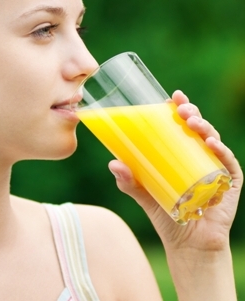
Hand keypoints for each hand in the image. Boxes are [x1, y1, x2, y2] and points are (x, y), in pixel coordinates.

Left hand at [108, 90, 242, 252]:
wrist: (187, 244)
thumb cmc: (166, 214)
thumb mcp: (143, 194)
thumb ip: (128, 180)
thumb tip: (113, 163)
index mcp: (181, 153)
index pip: (181, 125)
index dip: (179, 108)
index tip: (171, 97)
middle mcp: (199, 156)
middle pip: (198, 128)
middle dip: (191, 113)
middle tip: (181, 108)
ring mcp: (216, 167)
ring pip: (213, 140)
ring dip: (204, 127)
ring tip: (191, 122)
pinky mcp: (229, 183)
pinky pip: (229, 163)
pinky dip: (222, 151)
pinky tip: (212, 144)